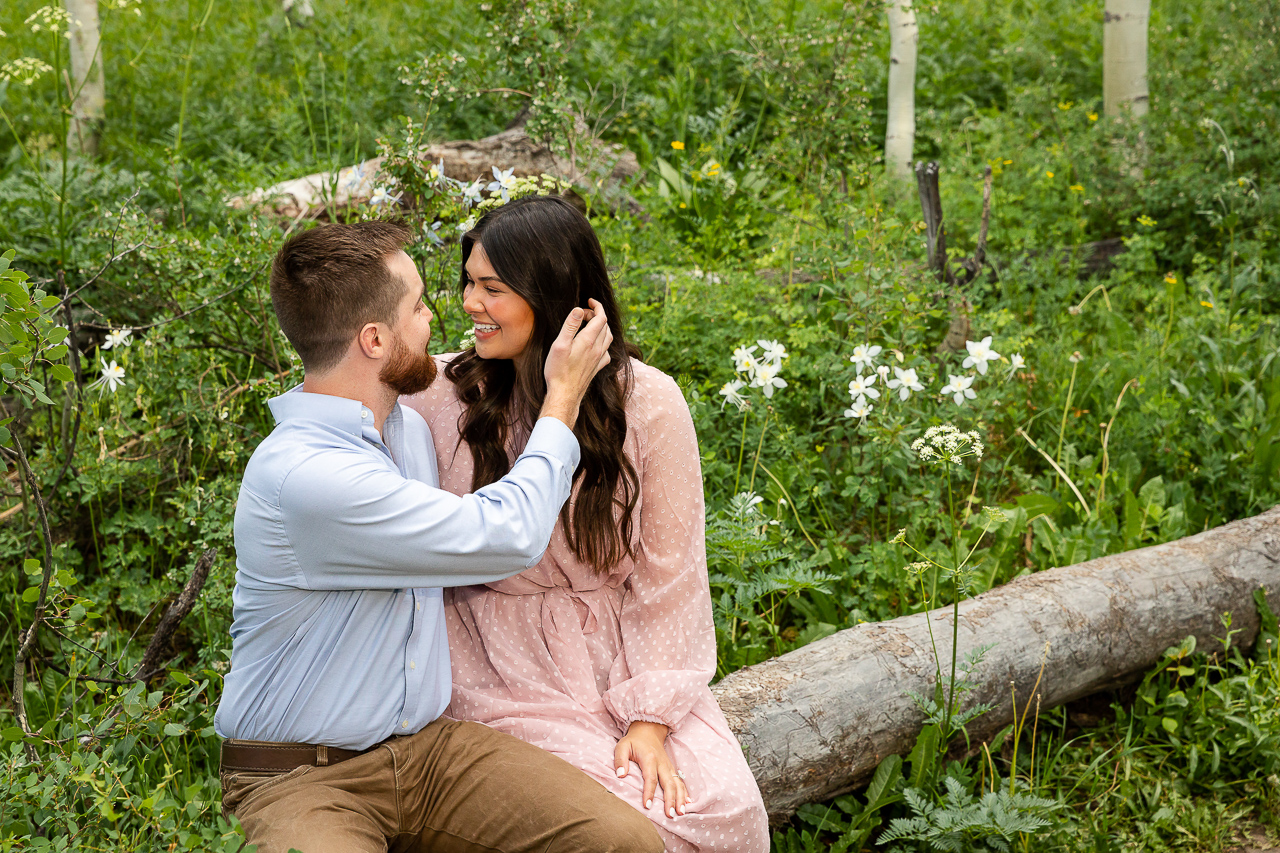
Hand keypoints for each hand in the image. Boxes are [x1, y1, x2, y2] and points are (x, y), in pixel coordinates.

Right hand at [539, 298, 611, 427]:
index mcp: (589, 341)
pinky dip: (603, 342)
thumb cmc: (558, 371)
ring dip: (602, 327)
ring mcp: (599, 359)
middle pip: (605, 326)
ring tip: (590, 325)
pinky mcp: (597, 368)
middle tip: (583, 314)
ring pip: (608, 338)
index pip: (601, 317)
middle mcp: (598, 349)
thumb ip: (570, 326)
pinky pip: (606, 351)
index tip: (589, 301)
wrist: (564, 395)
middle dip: (597, 315)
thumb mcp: (560, 345)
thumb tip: (579, 310)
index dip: (597, 306)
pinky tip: (595, 345)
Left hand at [614, 721, 689, 818]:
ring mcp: (668, 767)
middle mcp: (662, 763)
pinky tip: (688, 803)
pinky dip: (684, 792)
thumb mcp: (622, 746)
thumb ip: (620, 760)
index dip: (649, 792)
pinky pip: (680, 781)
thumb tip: (621, 774)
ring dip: (680, 798)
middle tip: (670, 814)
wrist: (648, 730)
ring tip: (681, 813)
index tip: (647, 806)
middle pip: (668, 783)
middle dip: (670, 800)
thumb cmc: (633, 741)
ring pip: (677, 784)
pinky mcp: (671, 769)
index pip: (650, 778)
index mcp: (649, 758)